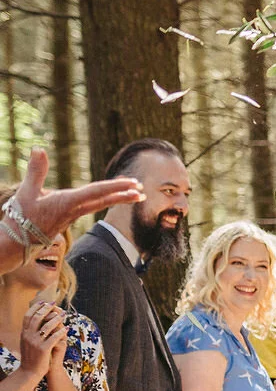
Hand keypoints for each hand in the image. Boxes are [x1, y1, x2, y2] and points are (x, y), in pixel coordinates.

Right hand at [15, 148, 144, 243]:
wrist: (17, 242)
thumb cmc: (21, 216)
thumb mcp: (26, 192)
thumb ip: (36, 170)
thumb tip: (38, 148)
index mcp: (68, 202)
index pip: (97, 191)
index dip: (116, 186)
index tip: (133, 183)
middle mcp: (75, 210)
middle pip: (105, 200)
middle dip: (124, 195)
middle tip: (143, 190)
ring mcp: (74, 215)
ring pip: (100, 204)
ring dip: (119, 198)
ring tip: (137, 195)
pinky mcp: (70, 218)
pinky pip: (92, 207)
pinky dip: (105, 200)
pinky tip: (112, 197)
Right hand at [19, 300, 66, 376]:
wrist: (29, 372)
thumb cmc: (31, 356)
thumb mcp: (27, 342)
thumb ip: (31, 332)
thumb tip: (37, 320)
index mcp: (23, 334)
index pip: (28, 316)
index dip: (36, 308)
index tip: (43, 302)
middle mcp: (28, 336)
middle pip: (37, 318)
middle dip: (46, 309)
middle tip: (55, 303)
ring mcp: (35, 343)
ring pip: (46, 326)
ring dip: (56, 318)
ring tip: (63, 314)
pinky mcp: (43, 349)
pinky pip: (54, 337)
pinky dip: (61, 331)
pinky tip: (67, 327)